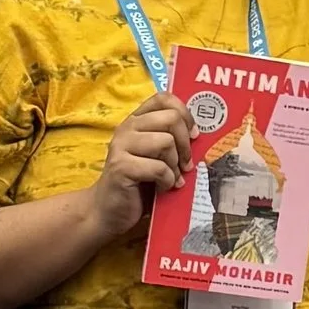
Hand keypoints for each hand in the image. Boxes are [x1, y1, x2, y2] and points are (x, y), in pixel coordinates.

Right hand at [86, 88, 194, 238]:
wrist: (109, 209)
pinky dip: (167, 181)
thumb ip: (171, 141)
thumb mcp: (157, 156)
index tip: (193, 135)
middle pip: (171, 119)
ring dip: (175, 165)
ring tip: (171, 179)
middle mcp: (127, 127)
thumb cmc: (139, 183)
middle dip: (185, 144)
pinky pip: (159, 168)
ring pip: (166, 142)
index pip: (164, 98)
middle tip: (185, 164)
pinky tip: (162, 188)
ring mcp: (121, 146)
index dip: (185, 113)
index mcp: (137, 120)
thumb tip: (199, 135)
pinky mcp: (121, 167)